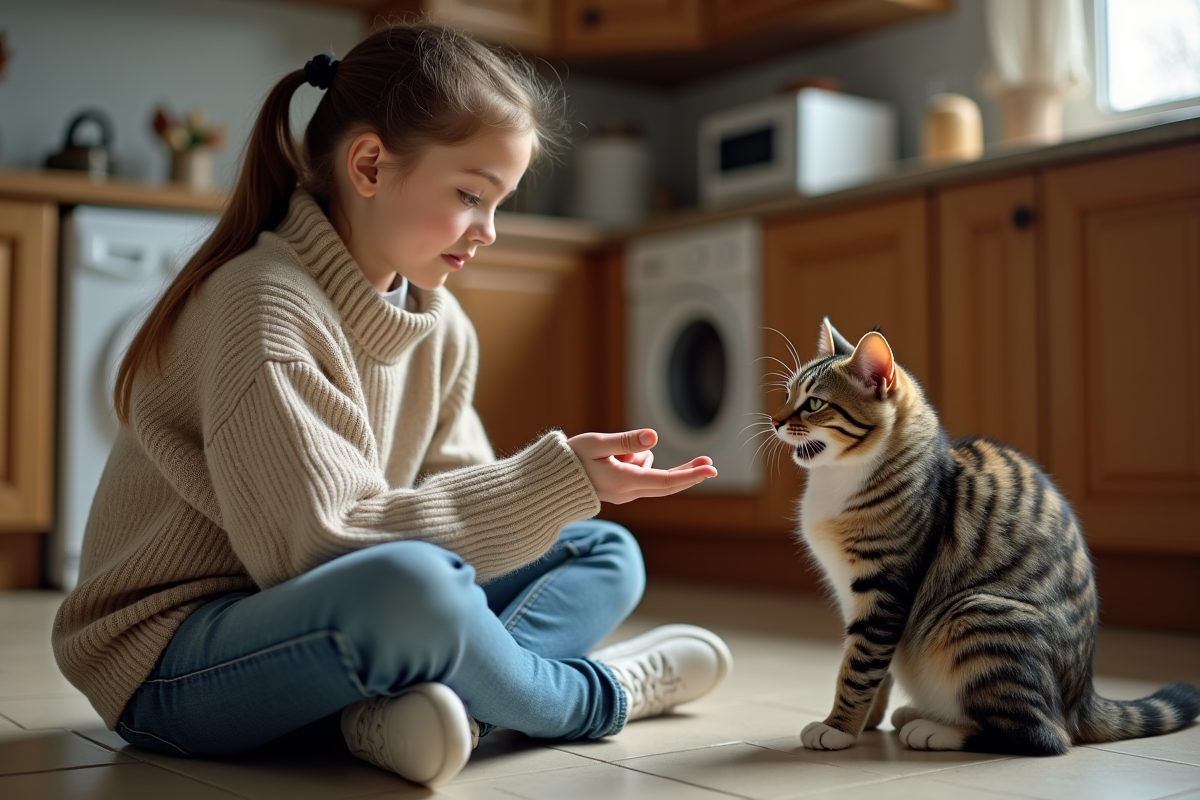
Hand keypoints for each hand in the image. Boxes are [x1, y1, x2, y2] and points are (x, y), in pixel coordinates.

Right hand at [567, 429, 717, 504]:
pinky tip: (612, 457)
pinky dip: (636, 463)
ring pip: (649, 471)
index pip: (665, 481)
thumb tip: (653, 438)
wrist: (549, 484)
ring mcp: (625, 494)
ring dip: (641, 458)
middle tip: (711, 463)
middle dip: (689, 473)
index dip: (690, 475)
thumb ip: (624, 440)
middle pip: (667, 484)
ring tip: (609, 452)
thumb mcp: (595, 443)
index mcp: (624, 481)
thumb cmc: (570, 460)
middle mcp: (628, 492)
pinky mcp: (620, 491)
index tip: (709, 470)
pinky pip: (640, 474)